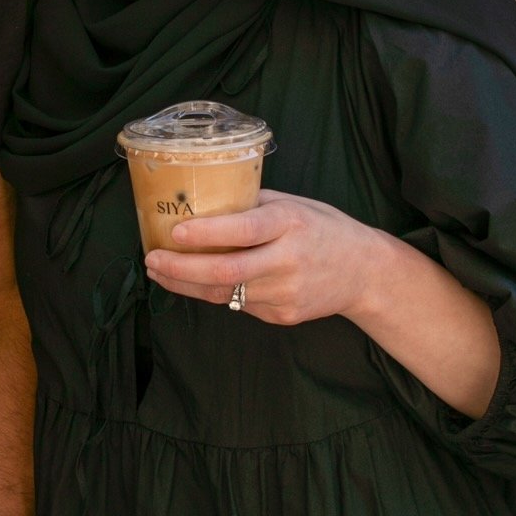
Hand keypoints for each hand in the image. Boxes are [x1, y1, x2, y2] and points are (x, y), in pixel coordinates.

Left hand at [143, 188, 389, 327]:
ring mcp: (287, 292)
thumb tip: (203, 199)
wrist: (364, 272)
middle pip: (227, 271)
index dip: (208, 232)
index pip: (245, 229)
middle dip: (182, 268)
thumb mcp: (294, 204)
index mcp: (291, 223)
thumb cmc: (323, 228)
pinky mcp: (284, 316)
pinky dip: (214, 293)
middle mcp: (289, 259)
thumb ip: (253, 204)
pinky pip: (239, 305)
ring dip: (186, 284)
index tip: (175, 231)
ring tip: (160, 272)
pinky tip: (195, 282)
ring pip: (225, 294)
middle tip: (152, 259)